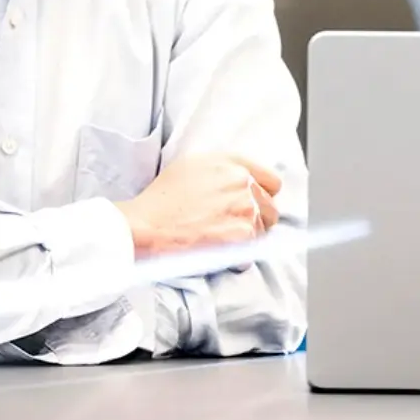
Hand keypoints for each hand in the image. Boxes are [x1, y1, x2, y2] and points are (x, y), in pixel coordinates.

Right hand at [113, 154, 281, 257]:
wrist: (147, 226)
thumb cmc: (162, 199)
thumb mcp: (191, 166)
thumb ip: (224, 169)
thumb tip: (245, 181)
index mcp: (232, 163)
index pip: (271, 181)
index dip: (263, 195)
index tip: (254, 205)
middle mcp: (243, 181)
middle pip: (270, 208)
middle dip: (257, 219)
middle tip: (231, 228)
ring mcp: (245, 208)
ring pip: (263, 230)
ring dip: (246, 238)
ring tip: (219, 240)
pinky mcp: (243, 234)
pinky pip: (252, 250)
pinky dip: (239, 256)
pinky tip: (217, 251)